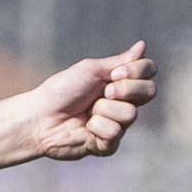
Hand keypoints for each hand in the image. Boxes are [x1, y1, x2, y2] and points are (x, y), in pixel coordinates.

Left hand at [17, 43, 154, 161]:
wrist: (40, 117)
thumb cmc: (62, 90)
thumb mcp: (91, 70)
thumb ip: (120, 62)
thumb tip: (143, 46)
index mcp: (121, 82)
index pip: (149, 71)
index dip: (137, 71)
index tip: (115, 73)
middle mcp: (124, 102)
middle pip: (150, 92)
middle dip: (126, 89)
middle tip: (103, 92)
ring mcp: (117, 124)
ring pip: (130, 114)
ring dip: (105, 109)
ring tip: (88, 112)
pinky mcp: (108, 145)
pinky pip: (115, 133)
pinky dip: (97, 127)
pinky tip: (85, 128)